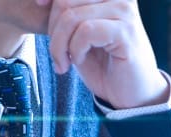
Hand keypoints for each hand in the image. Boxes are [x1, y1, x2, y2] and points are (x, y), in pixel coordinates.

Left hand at [38, 0, 168, 109]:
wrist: (130, 94)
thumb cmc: (104, 64)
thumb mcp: (79, 36)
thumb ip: (67, 15)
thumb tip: (41, 1)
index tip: (39, 4)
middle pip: (65, 0)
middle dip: (52, 29)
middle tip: (57, 54)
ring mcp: (124, 11)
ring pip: (71, 17)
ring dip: (59, 45)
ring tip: (64, 62)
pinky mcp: (126, 31)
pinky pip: (85, 32)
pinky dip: (74, 50)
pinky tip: (78, 61)